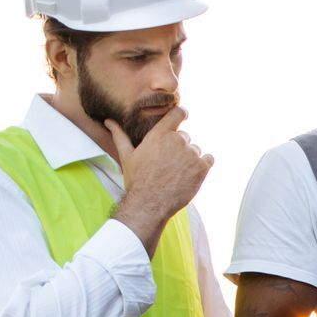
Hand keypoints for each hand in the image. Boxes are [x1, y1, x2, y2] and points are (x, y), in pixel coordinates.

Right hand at [109, 106, 213, 254]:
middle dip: (179, 148)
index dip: (181, 114)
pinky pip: (208, 160)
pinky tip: (190, 176)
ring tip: (176, 174)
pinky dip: (202, 166)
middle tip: (168, 165)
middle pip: (185, 137)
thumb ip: (120, 136)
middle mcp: (178, 140)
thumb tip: (108, 121)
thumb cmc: (137, 180)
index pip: (178, 113)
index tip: (182, 117)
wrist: (150, 203)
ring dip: (190, 159)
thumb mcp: (126, 156)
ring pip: (195, 150)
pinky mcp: (202, 167)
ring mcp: (191, 153)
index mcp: (160, 134)